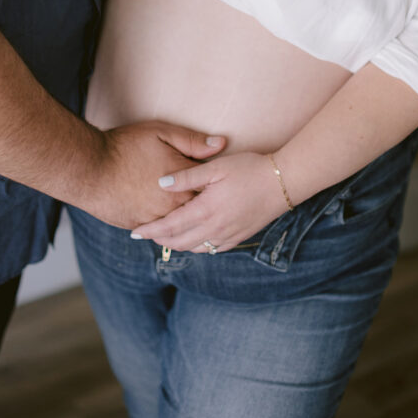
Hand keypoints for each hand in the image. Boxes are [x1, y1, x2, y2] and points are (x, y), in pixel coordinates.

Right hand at [84, 120, 225, 228]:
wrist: (89, 169)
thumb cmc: (124, 147)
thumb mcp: (160, 133)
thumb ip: (192, 141)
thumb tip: (221, 144)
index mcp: (183, 180)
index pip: (212, 186)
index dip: (219, 184)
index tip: (226, 182)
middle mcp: (174, 204)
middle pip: (201, 210)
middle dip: (210, 206)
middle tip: (220, 204)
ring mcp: (157, 218)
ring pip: (183, 225)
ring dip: (192, 222)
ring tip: (203, 219)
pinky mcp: (141, 226)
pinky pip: (163, 233)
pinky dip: (172, 231)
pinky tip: (178, 229)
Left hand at [129, 151, 288, 252]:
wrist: (283, 182)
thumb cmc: (249, 169)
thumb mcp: (215, 167)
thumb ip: (187, 176)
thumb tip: (160, 183)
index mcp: (206, 210)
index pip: (170, 226)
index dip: (150, 231)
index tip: (134, 233)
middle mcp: (215, 228)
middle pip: (179, 241)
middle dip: (159, 241)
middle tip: (144, 236)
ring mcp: (228, 235)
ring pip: (195, 248)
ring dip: (176, 245)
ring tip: (163, 239)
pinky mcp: (238, 237)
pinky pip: (211, 250)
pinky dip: (196, 247)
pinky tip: (193, 241)